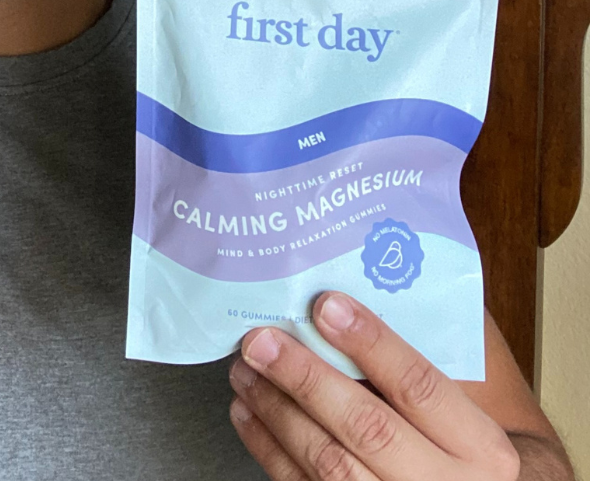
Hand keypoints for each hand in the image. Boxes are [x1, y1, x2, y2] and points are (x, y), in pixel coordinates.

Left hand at [229, 292, 520, 480]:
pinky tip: (247, 413)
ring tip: (245, 369)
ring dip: (276, 411)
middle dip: (306, 379)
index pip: (420, 387)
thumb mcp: (474, 400)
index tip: (326, 305)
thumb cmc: (465, 443)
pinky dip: (269, 449)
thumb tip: (379, 266)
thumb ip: (434, 342)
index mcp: (482, 448)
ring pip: (330, 464)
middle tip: (261, 340)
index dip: (372, 344)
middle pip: (367, 429)